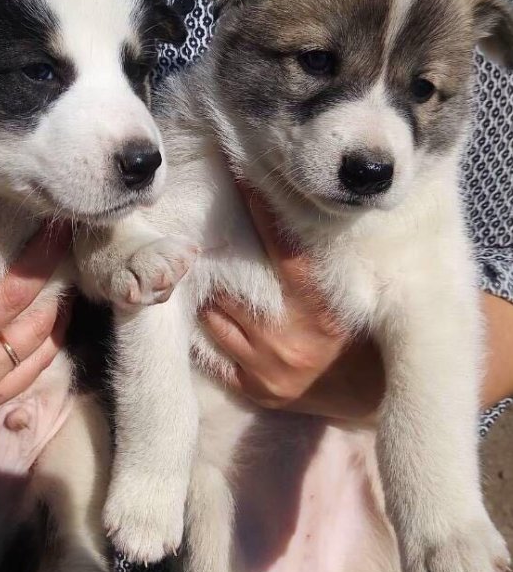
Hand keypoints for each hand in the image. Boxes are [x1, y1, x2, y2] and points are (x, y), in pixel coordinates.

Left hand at [201, 183, 384, 419]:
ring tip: (203, 279)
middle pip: (233, 287)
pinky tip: (206, 316)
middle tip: (203, 239)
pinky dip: (206, 334)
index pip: (285, 250)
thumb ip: (314, 263)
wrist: (368, 393)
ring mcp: (270, 366)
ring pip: (214, 317)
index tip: (243, 179)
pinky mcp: (256, 389)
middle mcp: (292, 336)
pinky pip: (212, 355)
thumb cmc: (354, 330)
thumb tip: (285, 209)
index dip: (262, 212)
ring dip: (208, 298)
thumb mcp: (345, 293)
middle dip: (218, 262)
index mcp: (321, 305)